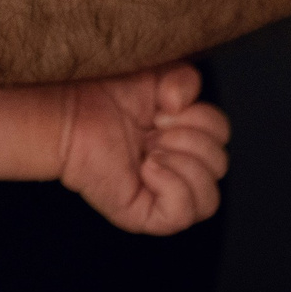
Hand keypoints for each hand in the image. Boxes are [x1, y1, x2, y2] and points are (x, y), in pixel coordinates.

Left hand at [55, 63, 229, 234]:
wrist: (68, 112)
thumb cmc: (103, 94)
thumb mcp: (156, 76)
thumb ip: (185, 79)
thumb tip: (182, 105)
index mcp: (185, 141)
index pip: (221, 136)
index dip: (198, 117)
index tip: (161, 109)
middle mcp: (177, 171)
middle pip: (220, 165)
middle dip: (188, 139)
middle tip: (151, 132)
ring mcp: (161, 196)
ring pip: (209, 201)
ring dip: (183, 165)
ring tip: (149, 152)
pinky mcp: (144, 215)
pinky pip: (182, 215)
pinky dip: (172, 187)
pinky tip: (147, 167)